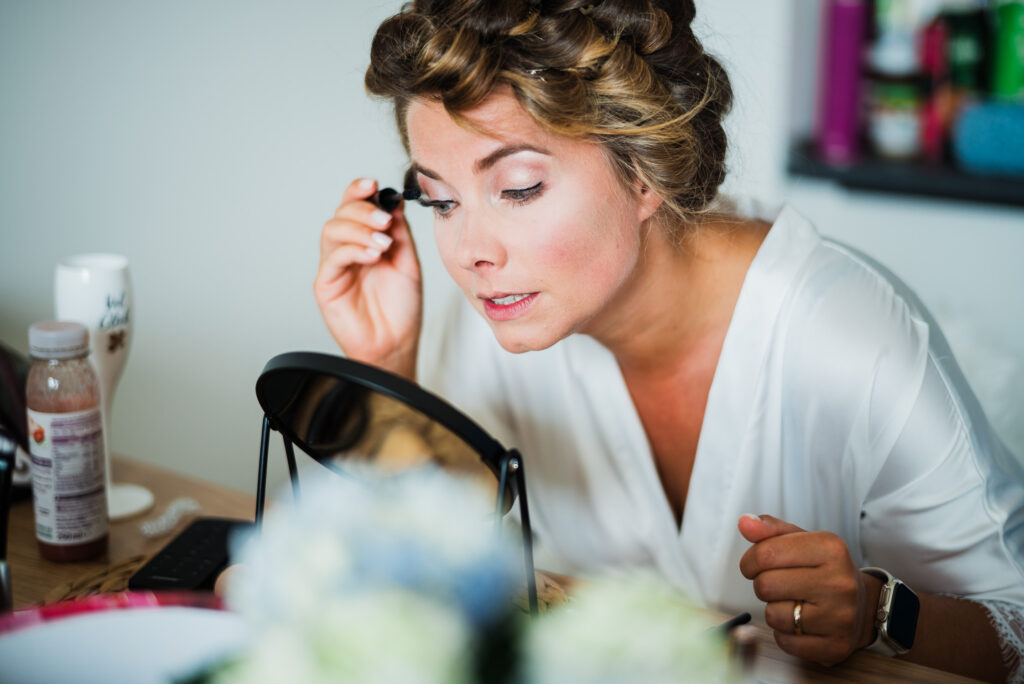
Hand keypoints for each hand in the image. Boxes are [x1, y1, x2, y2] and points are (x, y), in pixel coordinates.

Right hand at [314, 178, 422, 378]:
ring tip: (383, 242)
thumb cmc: (401, 308)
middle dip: (362, 210)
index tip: (373, 184)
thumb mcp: (407, 262)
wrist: (396, 343)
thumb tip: (393, 202)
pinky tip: (373, 255)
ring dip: (359, 229)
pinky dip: (353, 250)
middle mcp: (347, 250)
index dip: (359, 191)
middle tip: (383, 220)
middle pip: (341, 214)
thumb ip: (400, 233)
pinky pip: (333, 258)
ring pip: (332, 230)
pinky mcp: (326, 285)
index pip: (354, 207)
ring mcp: (335, 267)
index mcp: (365, 241)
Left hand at [738, 514, 876, 666]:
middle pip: (765, 585)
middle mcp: (839, 582)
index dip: (750, 561)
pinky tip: (801, 623)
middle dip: (763, 585)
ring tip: (793, 603)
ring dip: (774, 610)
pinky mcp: (836, 646)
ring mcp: (840, 617)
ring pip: (773, 615)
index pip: (765, 553)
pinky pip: (785, 641)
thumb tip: (745, 522)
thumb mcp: (802, 542)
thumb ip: (770, 530)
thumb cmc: (824, 570)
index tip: (755, 565)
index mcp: (830, 548)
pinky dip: (784, 633)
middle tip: (779, 584)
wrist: (863, 606)